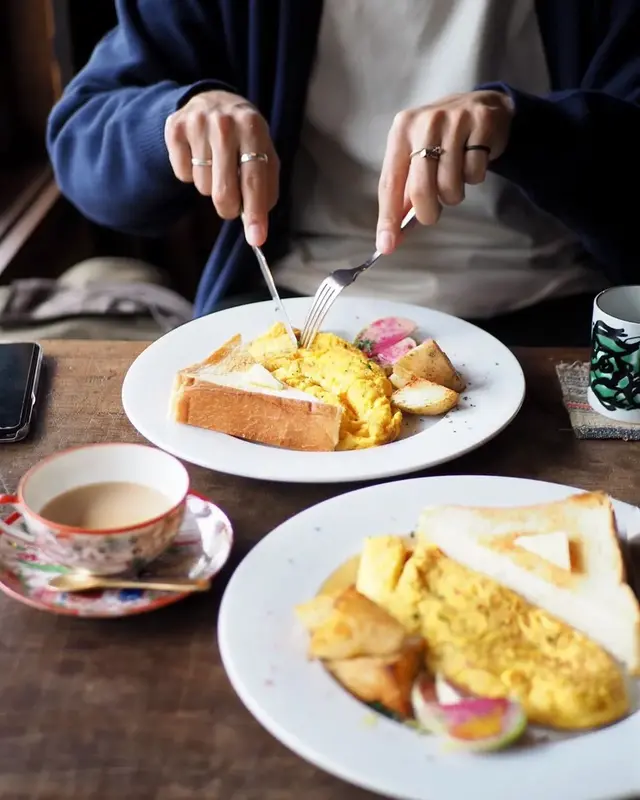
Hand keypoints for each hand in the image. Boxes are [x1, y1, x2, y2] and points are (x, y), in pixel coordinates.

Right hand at [165, 90, 278, 245]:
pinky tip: (199, 157)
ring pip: (202, 185)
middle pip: (223, 190)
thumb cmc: (244, 138)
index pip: (253, 180)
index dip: (255, 213)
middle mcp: (224, 122)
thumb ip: (265, 188)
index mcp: (253, 128)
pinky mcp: (174, 128)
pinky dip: (191, 175)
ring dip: (210, 186)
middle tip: (230, 207)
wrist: (213, 101)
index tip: (256, 239)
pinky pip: (182, 174)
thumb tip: (257, 227)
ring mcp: (197, 123)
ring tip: (216, 166)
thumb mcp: (264, 153)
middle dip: (228, 209)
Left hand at [376, 91, 513, 252]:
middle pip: (420, 189)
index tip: (387, 245)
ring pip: (450, 185)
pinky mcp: (481, 124)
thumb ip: (404, 192)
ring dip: (454, 194)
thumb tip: (392, 234)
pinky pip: (475, 173)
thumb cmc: (441, 138)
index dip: (388, 218)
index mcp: (401, 131)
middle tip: (433, 213)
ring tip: (456, 177)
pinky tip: (473, 160)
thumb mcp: (416, 155)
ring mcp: (454, 121)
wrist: (480, 105)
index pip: (389, 182)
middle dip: (428, 213)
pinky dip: (474, 177)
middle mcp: (425, 123)